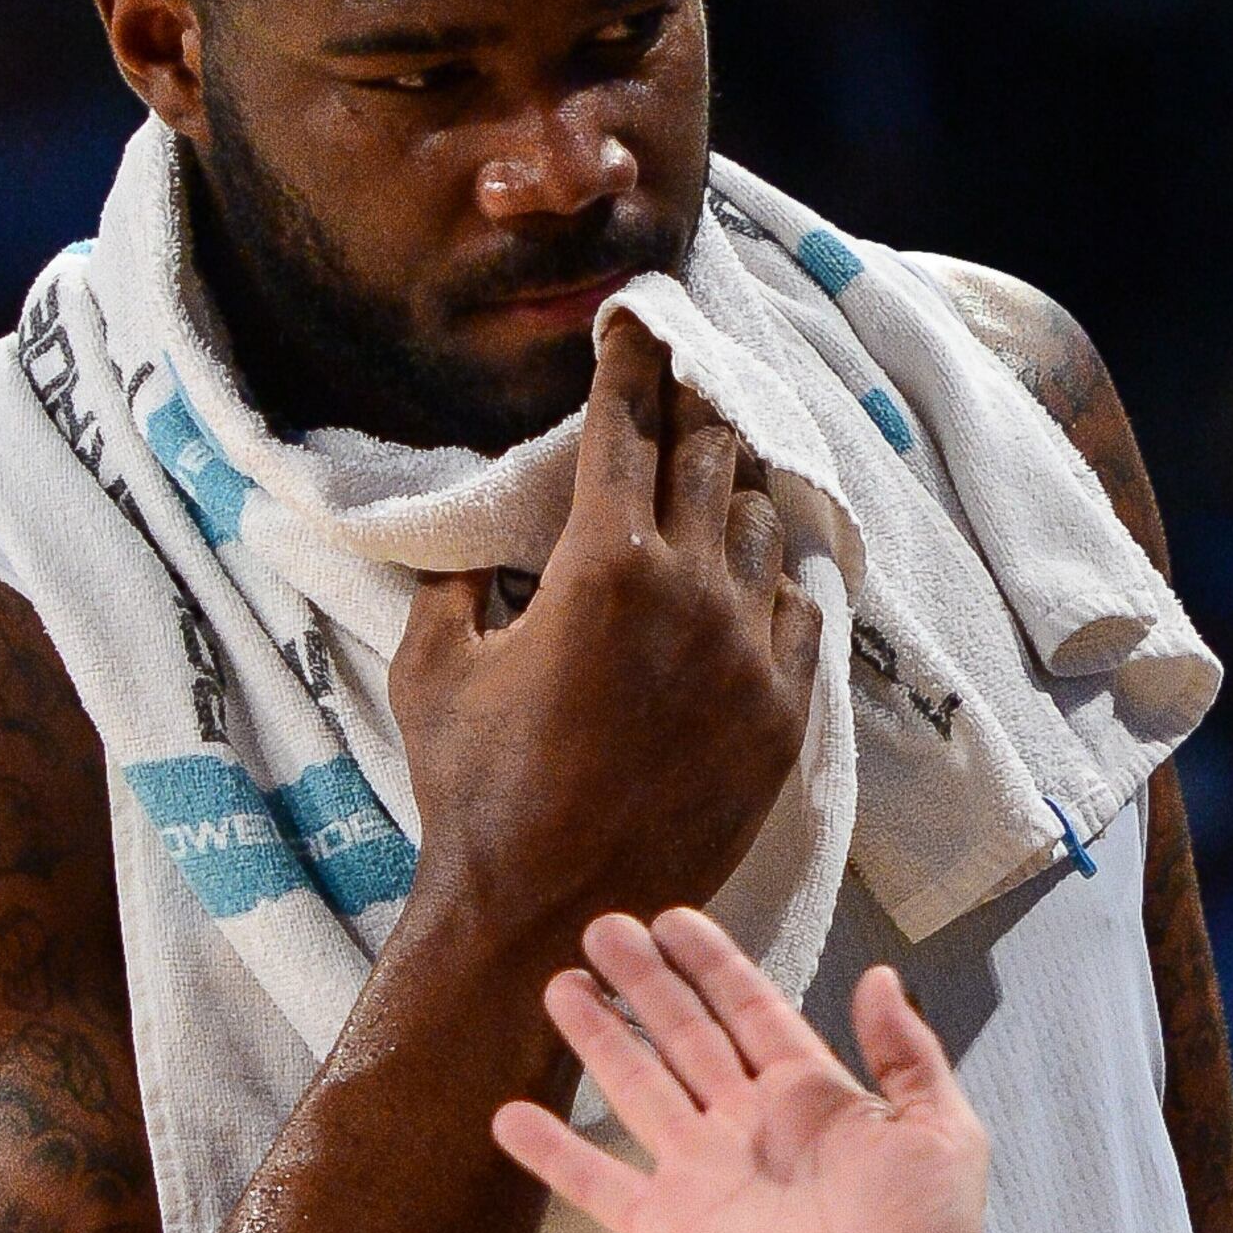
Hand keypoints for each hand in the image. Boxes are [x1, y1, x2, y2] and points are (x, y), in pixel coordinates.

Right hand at [391, 318, 825, 971]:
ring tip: (723, 473)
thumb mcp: (433, 668)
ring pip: (766, 526)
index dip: (633, 362)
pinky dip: (774, 580)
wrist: (549, 911)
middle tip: (688, 383)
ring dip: (739, 492)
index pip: (628, 426)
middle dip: (695, 410)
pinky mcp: (784, 711)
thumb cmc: (476, 792)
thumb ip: (457, 585)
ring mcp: (750, 652)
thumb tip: (479, 546)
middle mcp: (693, 591)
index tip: (639, 322)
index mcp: (604, 565)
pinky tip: (757, 572)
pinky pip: (799, 611)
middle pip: (712, 456)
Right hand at [493, 909, 989, 1232]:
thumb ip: (907, 1054)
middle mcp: (748, 1123)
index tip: (674, 918)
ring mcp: (702, 1173)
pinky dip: (554, 1152)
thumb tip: (877, 975)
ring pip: (637, 1087)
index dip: (713, 963)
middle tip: (602, 928)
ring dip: (598, 1038)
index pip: (750, 1008)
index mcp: (811, 1094)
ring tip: (559, 987)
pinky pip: (600, 1182)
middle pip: (684, 1033)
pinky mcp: (668, 1229)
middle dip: (646, 981)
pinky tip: (511, 1116)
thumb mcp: (940, 1131)